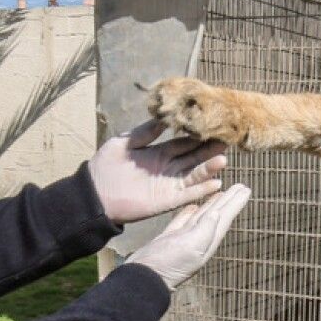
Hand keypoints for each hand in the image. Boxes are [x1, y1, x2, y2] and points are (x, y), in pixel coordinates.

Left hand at [87, 118, 226, 224]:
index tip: (213, 127)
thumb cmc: (104, 167)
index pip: (183, 143)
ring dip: (209, 168)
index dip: (198, 136)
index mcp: (158, 152)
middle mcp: (167, 167)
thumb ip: (144, 133)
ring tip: (223, 160)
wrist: (94, 195)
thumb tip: (163, 119)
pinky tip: (216, 183)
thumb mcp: (123, 143)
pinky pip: (187, 194)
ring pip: (194, 174)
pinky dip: (201, 190)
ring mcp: (168, 184)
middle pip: (193, 157)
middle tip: (227, 140)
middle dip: (209, 150)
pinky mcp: (166, 201)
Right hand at [126, 184, 250, 289]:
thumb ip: (205, 230)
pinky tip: (193, 207)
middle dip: (228, 200)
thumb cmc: (168, 264)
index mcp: (208, 241)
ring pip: (202, 216)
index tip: (246, 189)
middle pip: (217, 214)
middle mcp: (199, 239)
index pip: (225, 217)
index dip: (235, 203)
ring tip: (220, 193)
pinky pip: (183, 221)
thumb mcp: (191, 246)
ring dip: (211, 205)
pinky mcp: (170, 238)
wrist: (143, 278)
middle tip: (241, 186)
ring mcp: (184, 239)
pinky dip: (190, 213)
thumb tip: (218, 213)